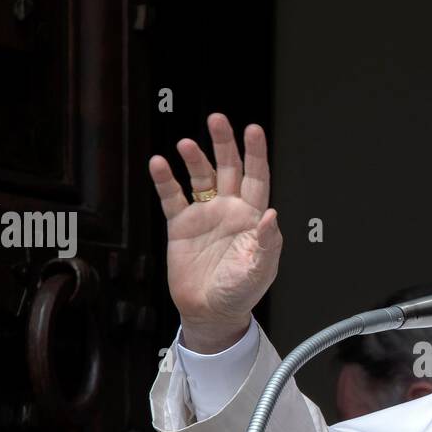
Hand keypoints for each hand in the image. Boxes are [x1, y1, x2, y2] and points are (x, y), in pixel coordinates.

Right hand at [147, 114, 282, 352]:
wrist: (210, 312)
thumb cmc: (240, 292)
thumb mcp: (260, 270)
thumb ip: (267, 243)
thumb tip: (272, 215)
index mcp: (252, 216)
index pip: (257, 177)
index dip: (256, 154)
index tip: (254, 130)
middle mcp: (229, 209)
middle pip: (228, 168)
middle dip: (224, 143)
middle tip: (217, 120)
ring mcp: (205, 215)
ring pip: (200, 177)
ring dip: (194, 158)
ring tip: (187, 144)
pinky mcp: (181, 226)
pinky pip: (172, 197)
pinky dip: (165, 180)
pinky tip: (159, 163)